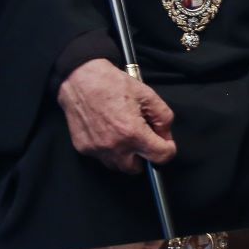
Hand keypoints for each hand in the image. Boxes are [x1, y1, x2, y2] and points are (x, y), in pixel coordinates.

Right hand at [57, 59, 176, 173]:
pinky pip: (102, 157)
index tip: (165, 142)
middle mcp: (114, 146)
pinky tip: (109, 132)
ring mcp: (97, 150)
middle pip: (137, 168)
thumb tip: (165, 136)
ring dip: (126, 156)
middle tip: (143, 139)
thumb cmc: (113, 84)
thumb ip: (163, 118)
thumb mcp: (148, 96)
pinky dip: (109, 150)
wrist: (81, 80)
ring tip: (125, 135)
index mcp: (133, 133)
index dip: (168, 149)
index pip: (161, 157)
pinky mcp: (84, 148)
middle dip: (144, 156)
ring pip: (118, 166)